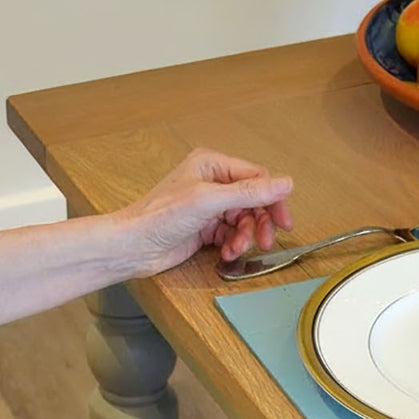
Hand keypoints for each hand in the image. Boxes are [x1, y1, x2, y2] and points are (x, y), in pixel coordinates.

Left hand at [114, 147, 293, 275]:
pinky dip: (232, 245)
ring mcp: (207, 207)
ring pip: (242, 221)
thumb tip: (284, 183)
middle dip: (259, 222)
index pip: (256, 178)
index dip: (273, 199)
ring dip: (244, 237)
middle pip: (252, 201)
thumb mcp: (209, 201)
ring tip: (236, 249)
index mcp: (212, 165)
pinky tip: (226, 253)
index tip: (284, 221)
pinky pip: (229, 235)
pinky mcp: (203, 229)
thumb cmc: (159, 217)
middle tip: (266, 241)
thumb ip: (249, 193)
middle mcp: (211, 183)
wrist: (134, 247)